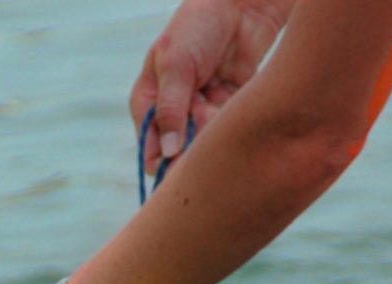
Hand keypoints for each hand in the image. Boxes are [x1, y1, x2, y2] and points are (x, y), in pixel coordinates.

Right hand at [130, 0, 291, 172]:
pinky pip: (222, 129)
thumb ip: (170, 110)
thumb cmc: (200, 25)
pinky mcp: (223, 107)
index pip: (149, 147)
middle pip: (177, 150)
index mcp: (148, 101)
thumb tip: (166, 153)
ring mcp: (197, 110)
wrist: (242, 3)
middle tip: (202, 112)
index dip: (163, 160)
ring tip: (215, 97)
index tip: (180, 157)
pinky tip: (229, 96)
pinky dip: (227, 119)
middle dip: (191, 138)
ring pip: (201, 142)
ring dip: (210, 126)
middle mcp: (171, 111)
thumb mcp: (177, 65)